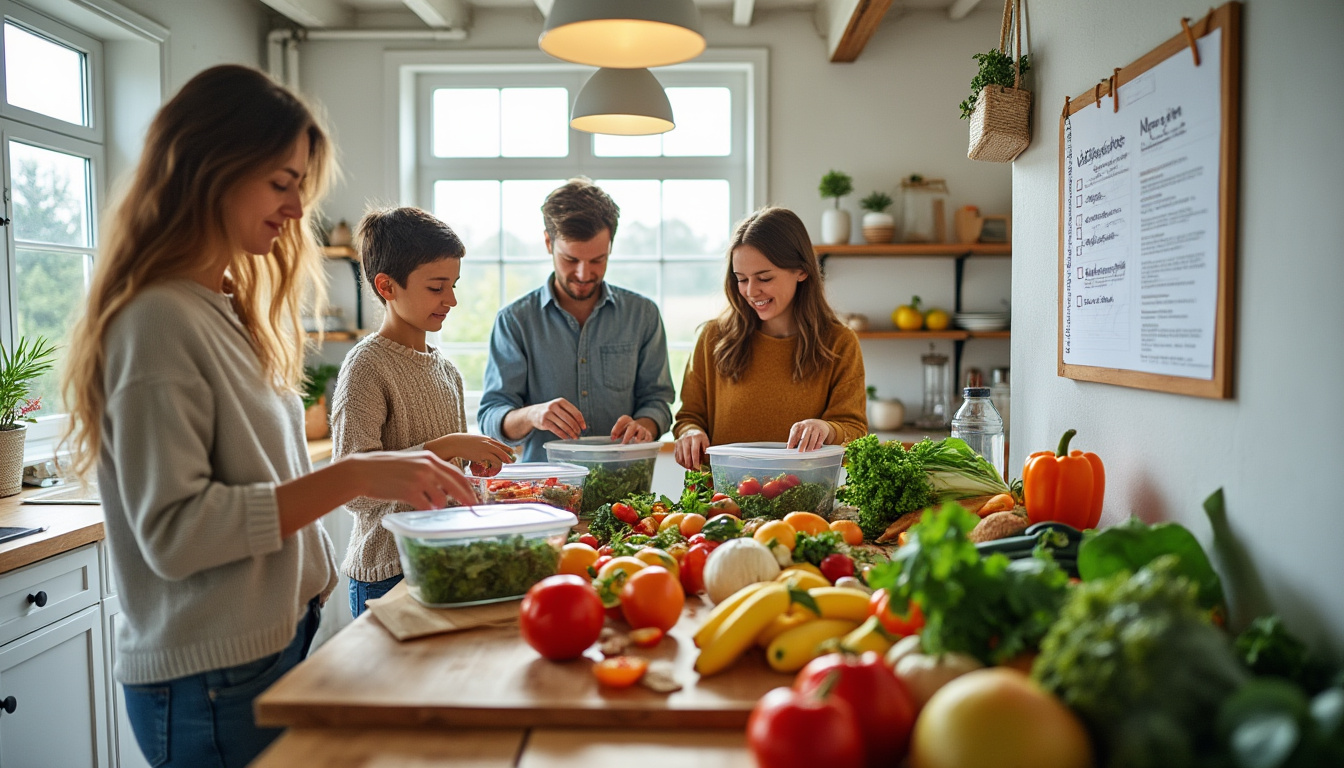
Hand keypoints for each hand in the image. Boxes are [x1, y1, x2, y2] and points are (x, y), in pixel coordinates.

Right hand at [345, 451, 475, 509]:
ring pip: (442, 499)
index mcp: (430, 458)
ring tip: (430, 505)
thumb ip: (429, 471)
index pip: (457, 473)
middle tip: (472, 508)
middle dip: (466, 498)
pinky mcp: (409, 492)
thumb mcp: (412, 462)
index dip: (467, 487)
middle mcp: (428, 467)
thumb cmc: (386, 468)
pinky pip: (426, 506)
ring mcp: (419, 479)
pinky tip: (421, 508)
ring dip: (439, 505)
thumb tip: (445, 488)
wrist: (362, 471)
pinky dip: (427, 509)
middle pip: (456, 486)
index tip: (474, 497)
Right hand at [429, 434, 514, 470]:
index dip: (507, 449)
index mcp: (487, 439)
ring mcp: (486, 448)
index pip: (500, 444)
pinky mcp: (482, 455)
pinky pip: (494, 460)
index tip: (512, 453)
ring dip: (503, 461)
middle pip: (503, 450)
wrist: (456, 443)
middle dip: (509, 456)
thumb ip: (482, 444)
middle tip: (512, 461)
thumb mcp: (476, 441)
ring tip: (504, 466)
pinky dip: (497, 465)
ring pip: (500, 455)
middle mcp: (488, 442)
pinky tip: (496, 468)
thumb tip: (486, 450)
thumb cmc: (464, 443)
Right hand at [529, 398, 585, 439]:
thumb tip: (581, 424)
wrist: (533, 413)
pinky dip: (563, 435)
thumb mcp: (559, 407)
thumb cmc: (551, 411)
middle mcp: (554, 406)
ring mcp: (548, 414)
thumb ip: (569, 413)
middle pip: (569, 419)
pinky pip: (556, 430)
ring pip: (563, 425)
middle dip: (576, 428)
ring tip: (574, 437)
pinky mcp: (544, 422)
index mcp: (561, 401)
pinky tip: (566, 438)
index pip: (574, 411)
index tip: (584, 427)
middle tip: (579, 433)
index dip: (581, 421)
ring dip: (570, 433)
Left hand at [609, 414, 651, 443]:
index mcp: (627, 420)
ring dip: (638, 437)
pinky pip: (648, 437)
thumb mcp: (621, 430)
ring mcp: (642, 429)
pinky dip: (646, 441)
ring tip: (636, 442)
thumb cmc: (627, 430)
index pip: (623, 420)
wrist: (639, 429)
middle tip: (624, 443)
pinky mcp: (648, 435)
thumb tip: (613, 438)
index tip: (613, 437)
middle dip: (627, 435)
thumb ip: (616, 433)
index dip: (617, 428)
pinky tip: (643, 444)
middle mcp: (634, 424)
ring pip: (641, 431)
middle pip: (632, 427)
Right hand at [674, 430, 708, 470]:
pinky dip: (681, 463)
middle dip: (690, 465)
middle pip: (686, 455)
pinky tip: (686, 464)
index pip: (694, 451)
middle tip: (694, 469)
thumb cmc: (699, 439)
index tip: (698, 467)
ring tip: (691, 467)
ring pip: (681, 458)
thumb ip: (705, 453)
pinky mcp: (675, 446)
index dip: (696, 461)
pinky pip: (677, 458)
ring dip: (686, 465)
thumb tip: (704, 464)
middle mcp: (686, 439)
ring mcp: (679, 442)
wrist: (691, 432)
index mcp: (695, 437)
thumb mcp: (706, 443)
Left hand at [787, 420, 833, 451]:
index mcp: (799, 425)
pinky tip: (815, 449)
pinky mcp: (823, 431)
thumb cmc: (806, 429)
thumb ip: (794, 438)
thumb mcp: (799, 430)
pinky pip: (820, 440)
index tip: (789, 448)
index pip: (794, 433)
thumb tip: (789, 447)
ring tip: (807, 451)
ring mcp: (815, 428)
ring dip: (810, 447)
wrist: (819, 423)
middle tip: (799, 452)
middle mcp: (807, 425)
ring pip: (812, 439)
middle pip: (804, 437)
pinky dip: (817, 445)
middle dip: (801, 445)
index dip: (791, 441)